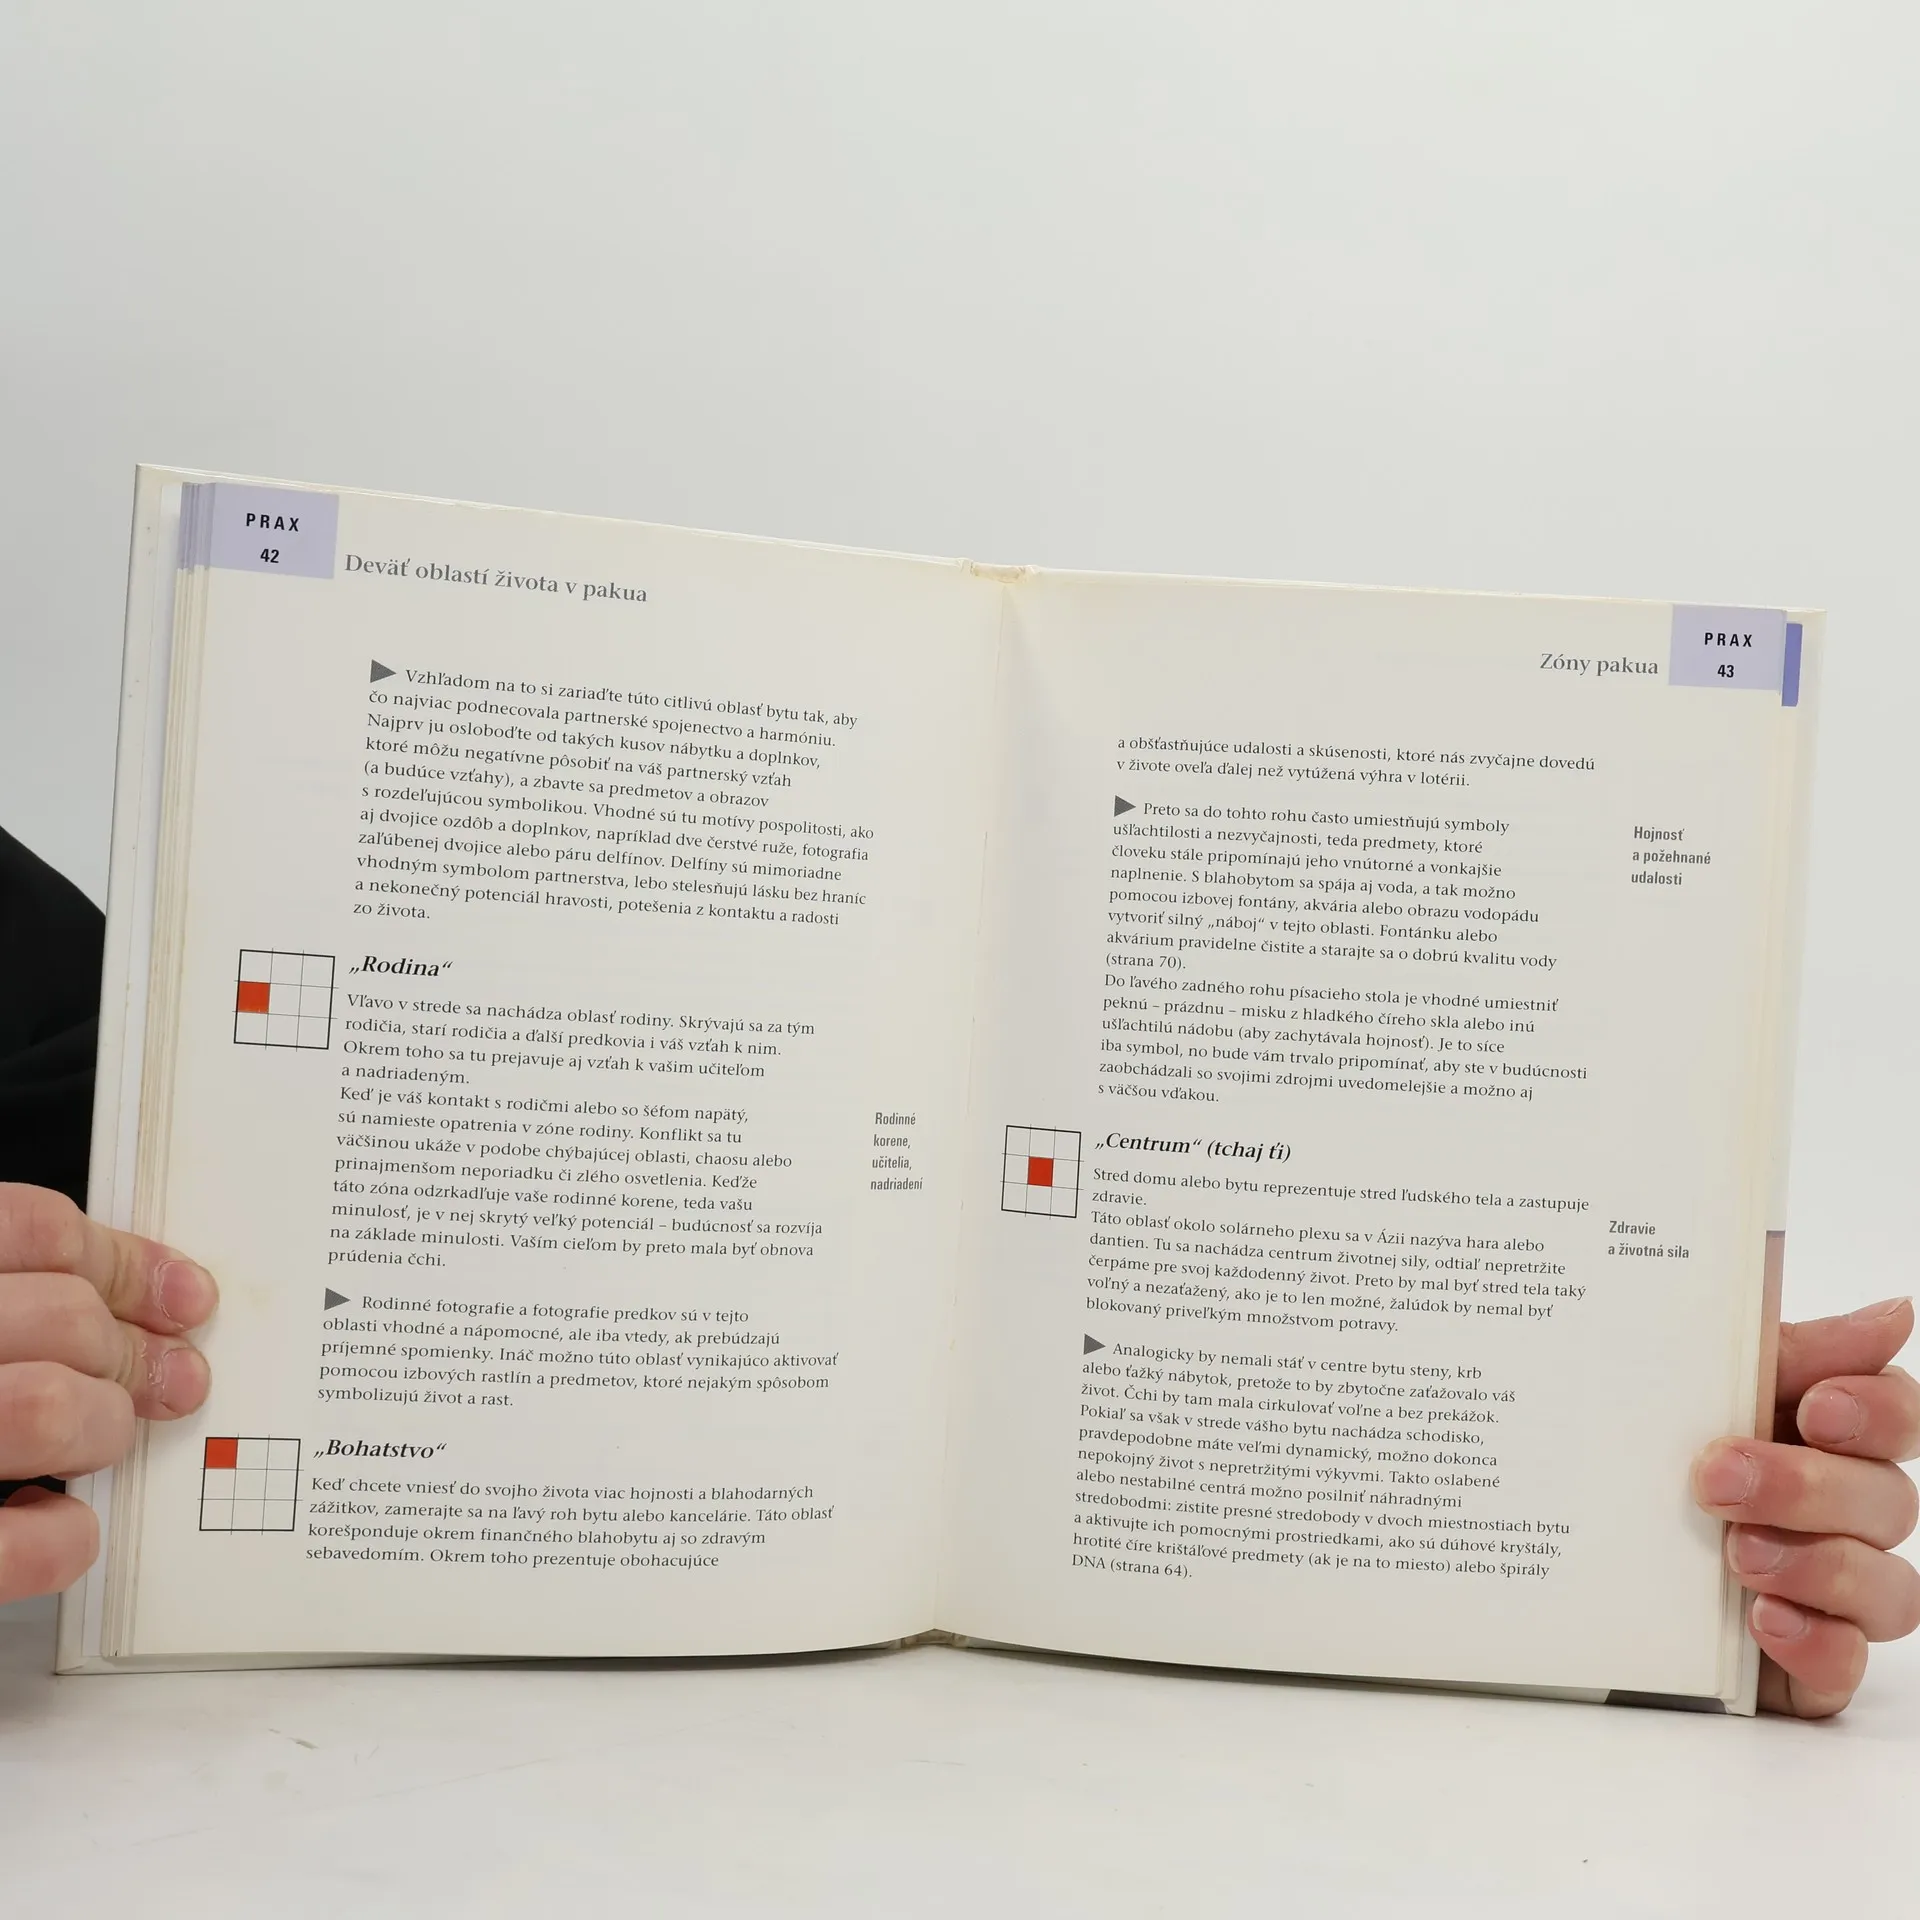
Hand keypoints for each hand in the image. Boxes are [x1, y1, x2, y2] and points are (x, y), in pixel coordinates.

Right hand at [0, 1183, 216, 1602]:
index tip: (180, 1298)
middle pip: (56, 1317)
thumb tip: (115, 1300)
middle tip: (168, 1380)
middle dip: (130, 1353)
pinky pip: (9, 1545)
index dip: (123, 1262)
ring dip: (100, 1426)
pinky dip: (58, 1538)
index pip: (27, 1227)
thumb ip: (0, 1293)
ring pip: (42, 1407)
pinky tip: (56, 1526)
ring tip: (101, 1441)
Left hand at [1693, 1298, 1919, 1716]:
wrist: (1574, 1534)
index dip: (1879, 1411)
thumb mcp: (1695, 1386)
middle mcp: (1845, 1510)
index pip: (1898, 1414)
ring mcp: (1832, 1588)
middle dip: (1806, 1486)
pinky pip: (1844, 1664)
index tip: (1816, 1409)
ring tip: (1736, 1554)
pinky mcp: (1806, 1656)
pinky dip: (1813, 1643)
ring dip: (1816, 1566)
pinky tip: (1764, 1619)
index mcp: (1824, 1433)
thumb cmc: (1653, 1445)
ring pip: (1886, 1588)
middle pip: (1887, 1500)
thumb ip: (1783, 1350)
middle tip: (1718, 1477)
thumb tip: (1894, 1314)